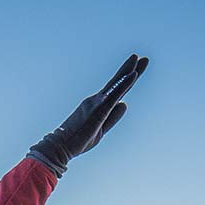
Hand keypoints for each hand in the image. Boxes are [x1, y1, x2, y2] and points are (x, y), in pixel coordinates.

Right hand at [28, 53, 149, 176]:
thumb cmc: (79, 140)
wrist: (61, 146)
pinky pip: (113, 95)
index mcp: (99, 106)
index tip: (138, 67)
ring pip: (116, 85)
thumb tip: (124, 104)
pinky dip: (123, 84)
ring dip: (127, 72)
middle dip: (131, 69)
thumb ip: (114, 117)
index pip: (117, 90)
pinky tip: (132, 75)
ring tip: (138, 59)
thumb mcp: (102, 129)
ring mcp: (97, 103)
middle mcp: (97, 101)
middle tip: (144, 58)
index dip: (128, 79)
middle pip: (118, 83)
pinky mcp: (98, 109)